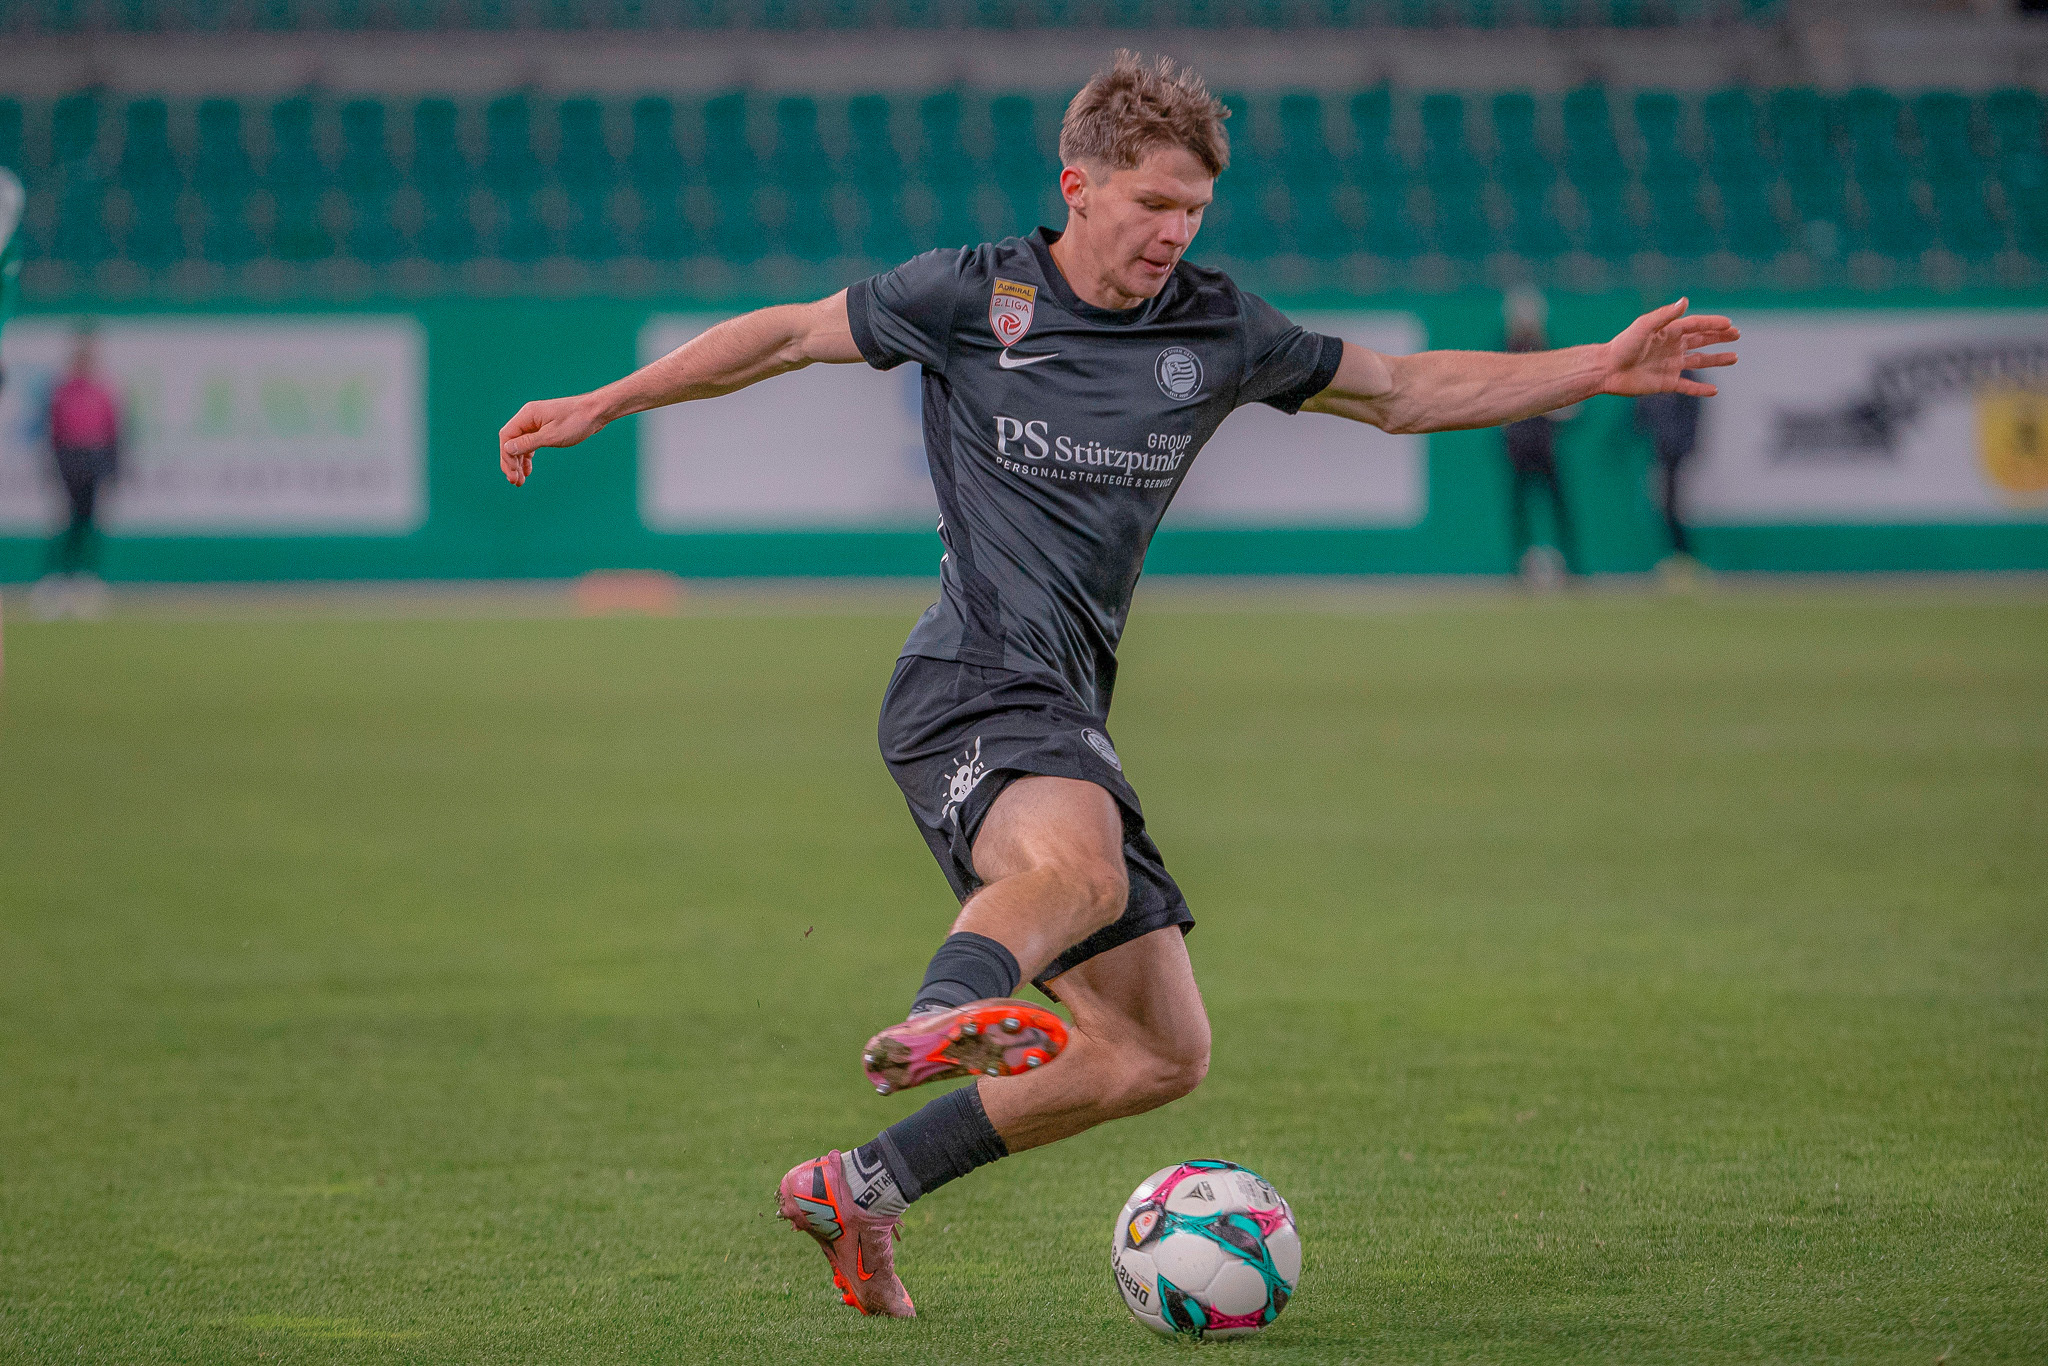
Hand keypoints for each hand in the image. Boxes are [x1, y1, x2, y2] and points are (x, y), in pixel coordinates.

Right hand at [497, 394, 607, 485]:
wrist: (596, 411)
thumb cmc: (576, 421)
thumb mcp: (551, 436)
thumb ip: (528, 443)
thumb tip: (507, 448)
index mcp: (527, 415)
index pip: (507, 436)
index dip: (506, 456)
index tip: (512, 474)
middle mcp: (529, 417)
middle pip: (511, 441)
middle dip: (511, 462)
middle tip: (515, 481)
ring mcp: (537, 422)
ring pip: (521, 444)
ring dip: (519, 462)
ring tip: (520, 480)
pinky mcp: (545, 427)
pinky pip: (531, 443)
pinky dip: (528, 456)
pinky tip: (528, 470)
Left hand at [1600, 298, 1738, 398]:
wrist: (1607, 370)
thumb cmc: (1623, 345)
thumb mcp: (1644, 326)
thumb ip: (1665, 315)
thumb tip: (1685, 301)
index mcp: (1668, 332)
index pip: (1696, 325)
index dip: (1713, 324)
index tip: (1730, 324)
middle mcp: (1672, 347)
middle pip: (1701, 340)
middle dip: (1719, 337)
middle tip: (1736, 335)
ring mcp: (1670, 365)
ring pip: (1699, 362)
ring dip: (1717, 360)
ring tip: (1734, 358)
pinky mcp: (1665, 383)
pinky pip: (1687, 386)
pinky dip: (1700, 389)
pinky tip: (1714, 390)